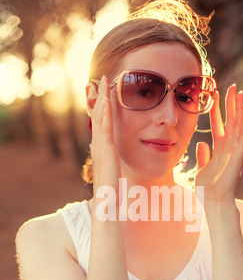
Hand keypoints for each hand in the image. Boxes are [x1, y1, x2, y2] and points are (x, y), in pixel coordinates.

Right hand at [89, 76, 120, 192]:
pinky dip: (106, 113)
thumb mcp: (108, 169)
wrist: (105, 200)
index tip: (101, 93)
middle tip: (98, 79)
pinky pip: (106, 128)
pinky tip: (107, 101)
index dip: (99, 107)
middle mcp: (98, 144)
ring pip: (100, 117)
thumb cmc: (108, 189)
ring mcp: (102, 146)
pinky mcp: (107, 150)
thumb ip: (105, 158)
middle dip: (98, 97)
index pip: (99, 123)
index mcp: (100, 148)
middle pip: (97, 115)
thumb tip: (101, 150)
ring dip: (102, 98)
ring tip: (103, 82)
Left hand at [195, 84, 242, 205]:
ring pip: (239, 125)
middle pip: (231, 121)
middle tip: (232, 87)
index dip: (218, 111)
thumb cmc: (208, 189)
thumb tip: (201, 143)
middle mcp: (229, 148)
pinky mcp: (240, 155)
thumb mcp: (201, 169)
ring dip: (239, 109)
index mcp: (219, 150)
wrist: (213, 201)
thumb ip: (202, 156)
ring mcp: (235, 151)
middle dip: (231, 105)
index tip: (214, 95)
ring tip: (239, 93)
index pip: (219, 125)